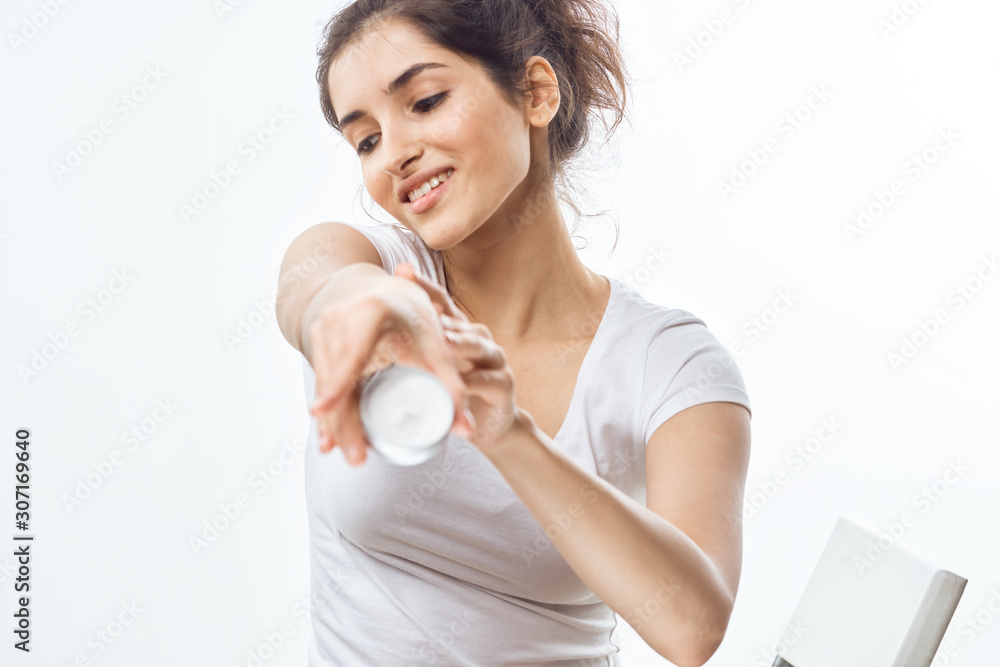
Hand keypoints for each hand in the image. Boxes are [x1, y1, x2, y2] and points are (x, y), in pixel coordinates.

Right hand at [306, 263, 475, 464]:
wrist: (385, 290)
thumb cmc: (414, 314)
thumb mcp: (435, 341)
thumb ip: (452, 381)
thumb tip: (468, 429)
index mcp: (370, 312)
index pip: (352, 354)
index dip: (338, 383)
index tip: (324, 410)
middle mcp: (339, 318)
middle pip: (337, 379)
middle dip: (342, 421)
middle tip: (357, 457)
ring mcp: (324, 329)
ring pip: (326, 385)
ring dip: (336, 423)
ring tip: (351, 454)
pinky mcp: (318, 342)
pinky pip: (323, 382)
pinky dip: (330, 412)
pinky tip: (330, 440)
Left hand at [394, 265, 517, 453]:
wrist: (489, 425)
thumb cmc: (453, 393)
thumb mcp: (428, 371)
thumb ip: (408, 354)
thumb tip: (366, 339)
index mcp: (457, 331)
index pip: (439, 303)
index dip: (422, 287)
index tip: (402, 271)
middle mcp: (477, 338)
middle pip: (457, 320)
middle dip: (439, 311)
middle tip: (418, 304)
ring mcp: (494, 360)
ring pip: (478, 345)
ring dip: (460, 343)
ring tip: (443, 341)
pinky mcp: (504, 386)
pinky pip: (490, 380)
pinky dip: (474, 382)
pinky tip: (461, 386)